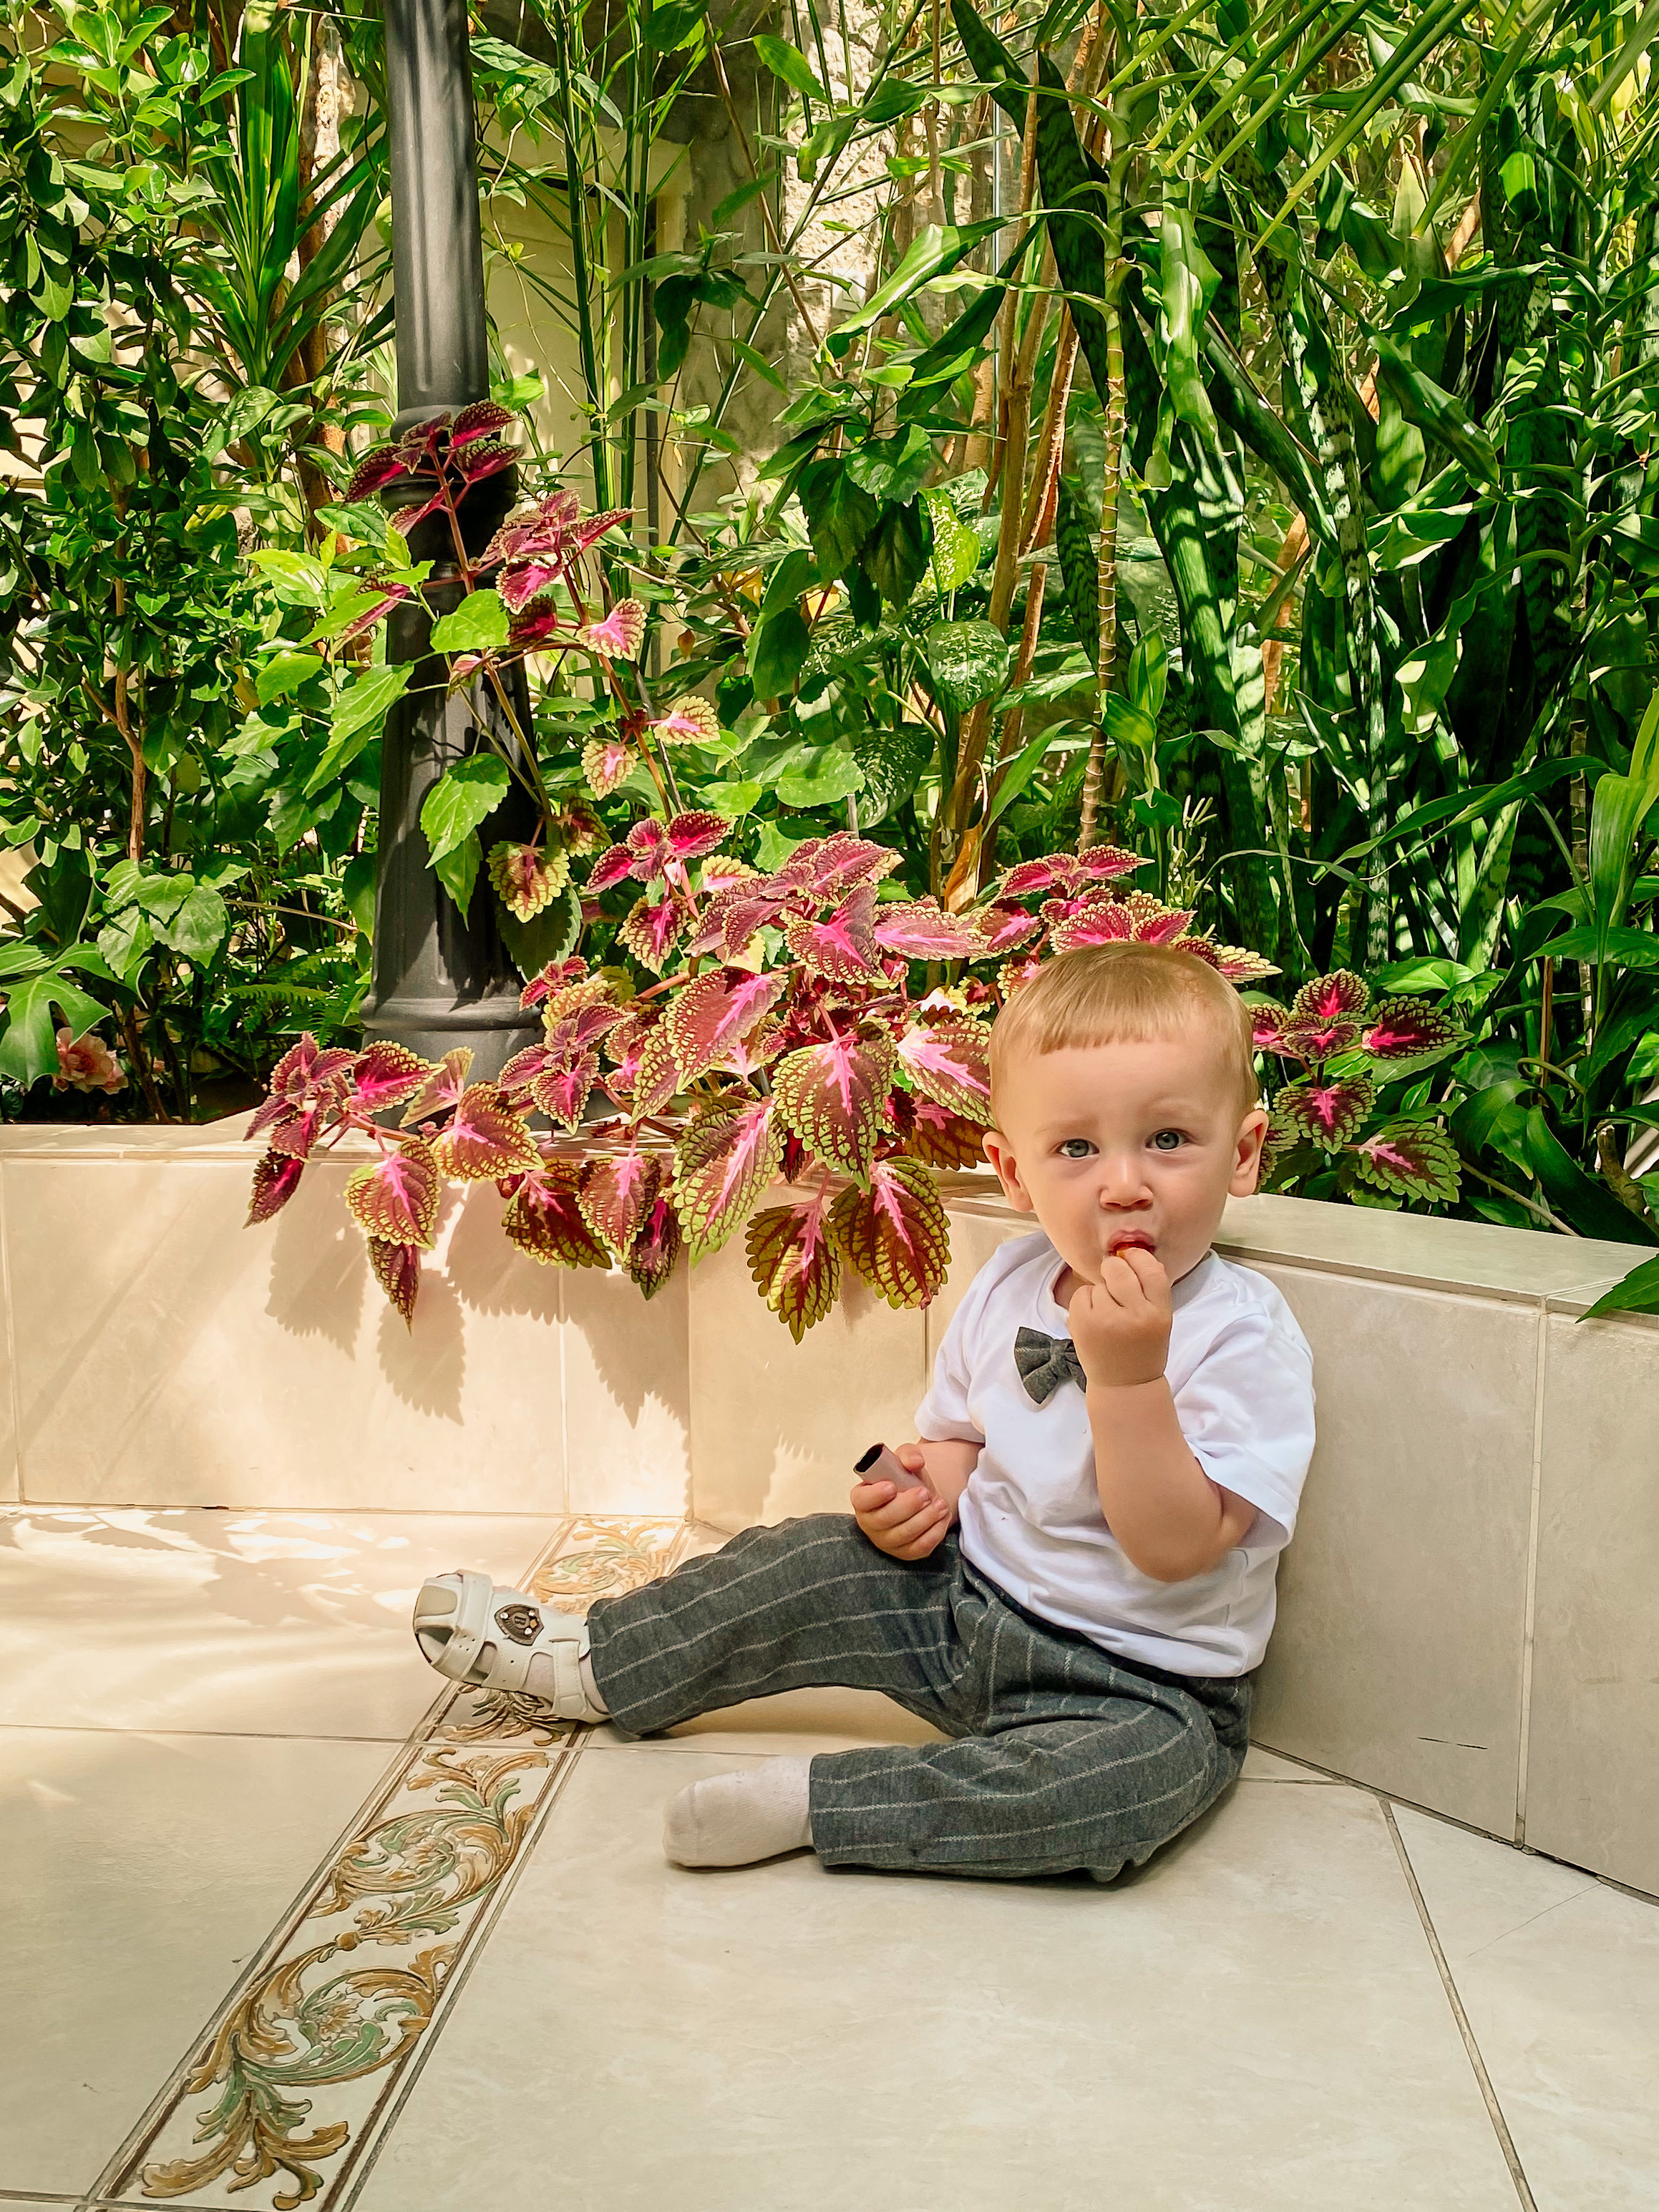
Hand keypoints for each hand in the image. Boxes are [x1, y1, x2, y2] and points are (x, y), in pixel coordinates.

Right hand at [852, 1443, 953, 1559]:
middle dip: (907, 1507)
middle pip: (884, 1520)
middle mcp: (870, 1522)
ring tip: (940, 1504)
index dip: (874, 1495)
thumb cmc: (906, 1477)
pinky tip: (942, 1517)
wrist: (922, 1493)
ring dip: (924, 1519)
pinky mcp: (905, 1552)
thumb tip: (915, 1461)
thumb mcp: (905, 1459)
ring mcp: (886, 1540)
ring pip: (903, 1535)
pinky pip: (919, 1548)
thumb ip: (908, 1455)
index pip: (862, 1500)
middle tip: (925, 1493)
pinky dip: (934, 1533)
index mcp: (863, 1497)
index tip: (892, 1487)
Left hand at [1069, 1244, 1172, 1389]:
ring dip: (1100, 1291)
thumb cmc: (1143, 1348)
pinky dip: (1085, 1301)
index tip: (1131, 1258)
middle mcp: (1135, 1315)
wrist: (1125, 1385)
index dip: (1138, 1257)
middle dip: (1113, 1269)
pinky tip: (1094, 1318)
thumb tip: (1130, 1252)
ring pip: (1099, 1284)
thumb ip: (1150, 1290)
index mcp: (1159, 1313)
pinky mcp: (1084, 1325)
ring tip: (1107, 1313)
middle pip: (1119, 1270)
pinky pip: (1081, 1294)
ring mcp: (1107, 1320)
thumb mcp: (1160, 1320)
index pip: (1151, 1270)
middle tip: (1113, 1280)